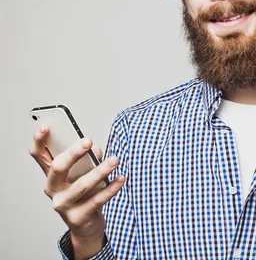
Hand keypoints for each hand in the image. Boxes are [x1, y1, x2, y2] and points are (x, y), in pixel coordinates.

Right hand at [29, 125, 124, 257]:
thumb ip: (88, 160)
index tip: (46, 125)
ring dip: (100, 171)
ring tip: (115, 160)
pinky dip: (111, 188)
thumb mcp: (84, 174)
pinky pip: (97, 200)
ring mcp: (63, 204)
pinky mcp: (77, 217)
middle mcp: (53, 188)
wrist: (86, 226)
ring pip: (81, 185)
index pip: (38, 155)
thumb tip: (94, 151)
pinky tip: (121, 178)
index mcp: (52, 174)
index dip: (39, 140)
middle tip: (88, 141)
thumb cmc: (85, 194)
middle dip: (73, 153)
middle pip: (57, 167)